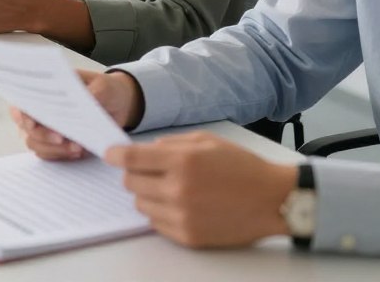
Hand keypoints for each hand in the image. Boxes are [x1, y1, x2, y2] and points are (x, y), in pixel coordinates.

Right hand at [9, 70, 144, 159]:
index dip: (22, 114)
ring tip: (77, 147)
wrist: (117, 104)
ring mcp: (47, 129)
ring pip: (37, 146)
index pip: (22, 102)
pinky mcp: (57, 144)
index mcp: (47, 90)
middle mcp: (42, 111)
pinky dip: (61, 156)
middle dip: (43, 136)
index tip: (32, 124)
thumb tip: (87, 104)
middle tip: (62, 138)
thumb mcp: (104, 86)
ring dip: (54, 149)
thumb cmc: (105, 89)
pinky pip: (50, 155)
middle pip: (27, 129)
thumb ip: (94, 94)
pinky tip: (78, 151)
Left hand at [105, 132, 296, 247]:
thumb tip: (145, 150)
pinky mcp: (187, 237)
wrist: (270, 200)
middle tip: (150, 169)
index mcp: (182, 161)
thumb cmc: (240, 165)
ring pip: (141, 204)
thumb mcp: (206, 141)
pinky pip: (155, 223)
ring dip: (147, 193)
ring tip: (170, 187)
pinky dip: (160, 212)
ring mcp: (181, 216)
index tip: (110, 154)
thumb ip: (172, 144)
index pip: (132, 159)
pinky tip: (179, 203)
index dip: (116, 155)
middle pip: (131, 182)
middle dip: (135, 173)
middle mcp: (178, 190)